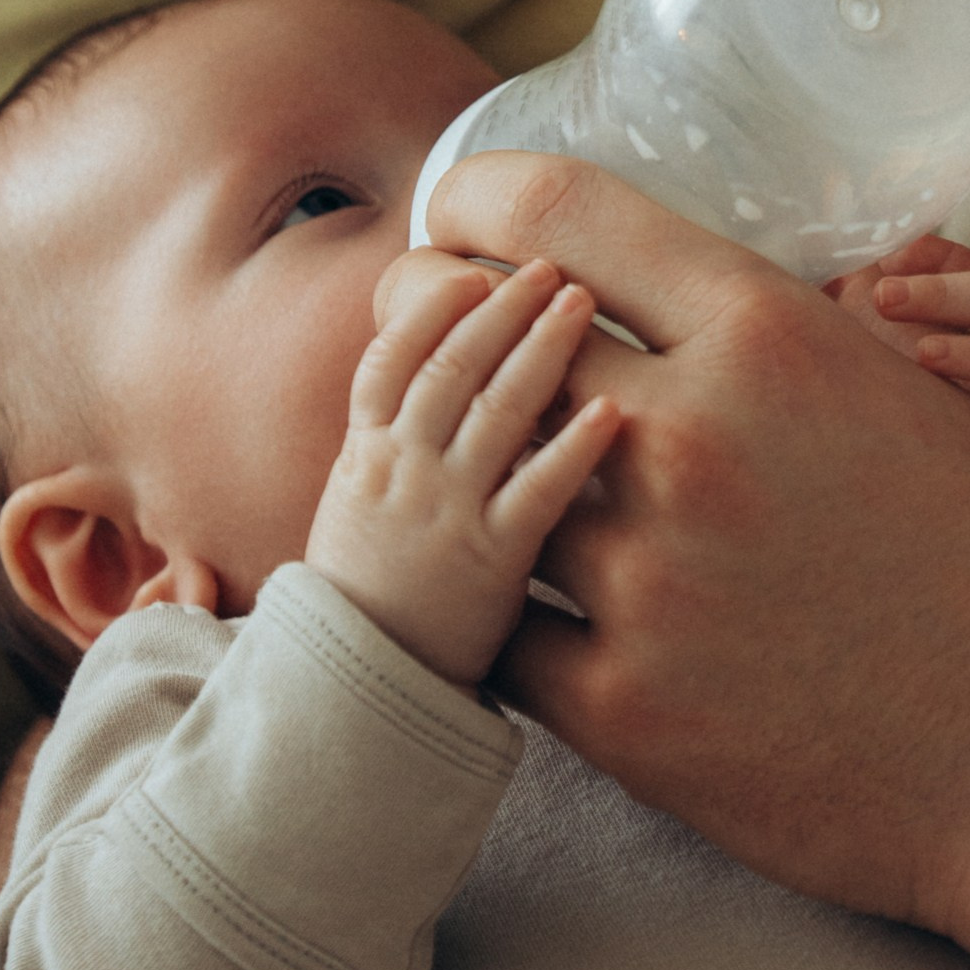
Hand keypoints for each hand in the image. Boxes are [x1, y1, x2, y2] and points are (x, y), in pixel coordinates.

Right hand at [306, 249, 620, 683]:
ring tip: (579, 303)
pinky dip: (572, 448)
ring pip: (494, 412)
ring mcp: (445, 514)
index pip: (389, 361)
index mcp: (365, 458)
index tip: (470, 270)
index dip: (430, 309)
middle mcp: (401, 473)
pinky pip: (536, 494)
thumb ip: (399, 446)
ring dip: (541, 348)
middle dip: (501, 307)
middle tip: (548, 265)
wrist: (359, 704)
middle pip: (451, 367)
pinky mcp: (491, 564)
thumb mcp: (357, 513)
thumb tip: (447, 379)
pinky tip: (611, 413)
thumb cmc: (373, 606)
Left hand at [428, 153, 969, 933]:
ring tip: (434, 441)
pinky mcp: (625, 712)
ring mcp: (647, 581)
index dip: (483, 194)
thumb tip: (810, 270)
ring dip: (450, 455)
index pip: (564, 215)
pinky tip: (482, 584)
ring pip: (478, 478)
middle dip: (434, 308)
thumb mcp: (957, 395)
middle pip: (490, 336)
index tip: (454, 204)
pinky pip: (499, 631)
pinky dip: (486, 601)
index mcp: (772, 337)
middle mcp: (689, 441)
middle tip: (419, 314)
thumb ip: (856, 325)